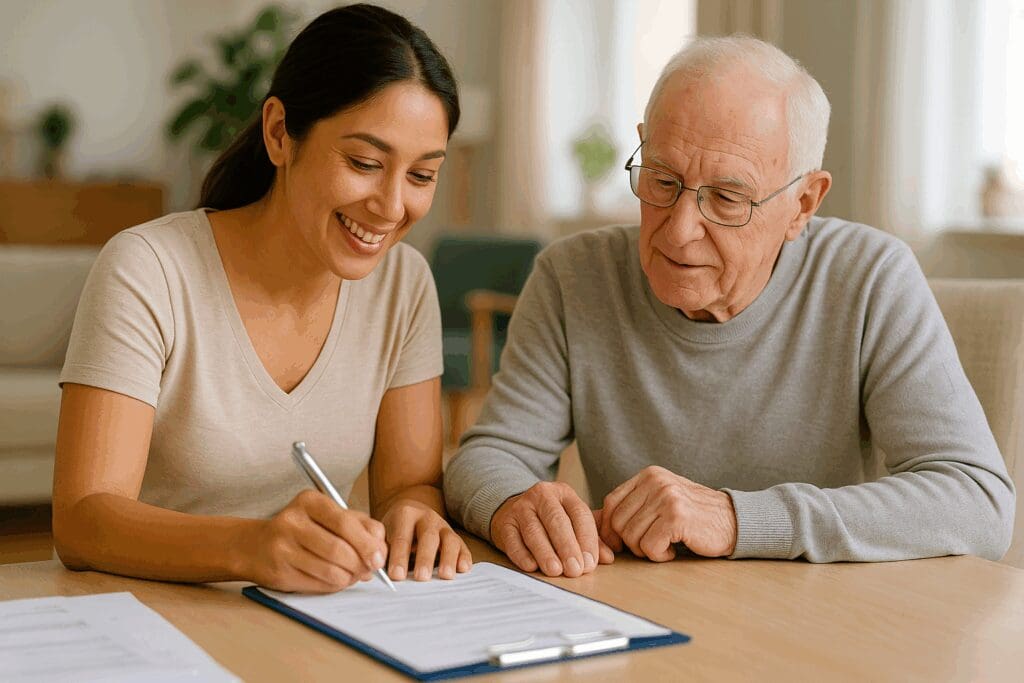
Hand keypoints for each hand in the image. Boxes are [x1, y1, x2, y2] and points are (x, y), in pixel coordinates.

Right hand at [239, 490, 387, 592]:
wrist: (254, 546)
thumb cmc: (302, 530)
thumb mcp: (329, 517)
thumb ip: (359, 526)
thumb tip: (380, 552)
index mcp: (309, 501)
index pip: (345, 522)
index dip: (367, 543)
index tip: (379, 558)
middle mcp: (292, 521)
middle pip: (339, 549)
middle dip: (361, 564)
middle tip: (369, 570)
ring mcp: (283, 547)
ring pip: (331, 570)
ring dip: (349, 577)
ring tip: (352, 575)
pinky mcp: (279, 571)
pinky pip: (318, 584)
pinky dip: (334, 585)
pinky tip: (335, 579)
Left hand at [382, 499, 471, 580]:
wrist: (410, 513)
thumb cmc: (393, 530)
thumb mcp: (384, 534)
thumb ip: (382, 550)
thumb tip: (378, 571)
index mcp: (405, 514)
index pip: (402, 537)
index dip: (398, 557)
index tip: (396, 576)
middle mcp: (426, 517)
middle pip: (428, 537)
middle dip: (424, 558)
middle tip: (421, 578)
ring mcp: (443, 526)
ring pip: (449, 540)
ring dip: (447, 558)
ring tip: (445, 576)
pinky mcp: (455, 536)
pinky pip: (462, 546)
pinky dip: (463, 557)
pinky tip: (462, 569)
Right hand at [490, 481, 613, 576]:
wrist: (512, 510)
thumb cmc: (549, 520)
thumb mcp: (572, 522)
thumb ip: (593, 538)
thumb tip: (609, 558)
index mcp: (564, 493)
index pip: (580, 514)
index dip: (587, 540)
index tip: (590, 563)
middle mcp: (542, 496)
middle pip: (556, 521)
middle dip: (567, 547)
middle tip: (575, 570)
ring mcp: (520, 508)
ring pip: (534, 530)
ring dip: (545, 553)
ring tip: (555, 571)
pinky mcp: (504, 523)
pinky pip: (512, 539)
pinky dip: (522, 554)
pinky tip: (531, 566)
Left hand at [599, 466, 736, 560]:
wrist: (733, 522)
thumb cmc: (693, 517)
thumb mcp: (659, 501)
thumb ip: (631, 506)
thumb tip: (590, 519)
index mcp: (648, 475)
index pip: (611, 503)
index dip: (609, 528)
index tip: (619, 544)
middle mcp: (655, 482)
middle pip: (617, 522)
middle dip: (629, 543)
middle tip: (650, 546)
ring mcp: (666, 498)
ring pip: (631, 537)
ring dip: (646, 551)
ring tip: (666, 545)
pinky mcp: (676, 517)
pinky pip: (649, 547)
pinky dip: (659, 556)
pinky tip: (675, 549)